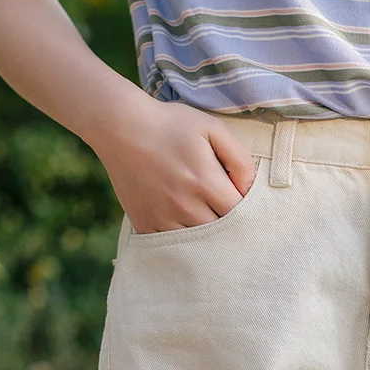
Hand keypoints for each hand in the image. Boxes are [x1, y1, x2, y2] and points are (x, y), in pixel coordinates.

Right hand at [91, 96, 257, 233]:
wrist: (121, 127)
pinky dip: (182, 239)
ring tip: (205, 216)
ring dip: (207, 234)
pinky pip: (172, 245)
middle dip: (228, 223)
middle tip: (224, 209)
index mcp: (206, 183)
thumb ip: (240, 159)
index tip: (238, 198)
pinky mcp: (145, 224)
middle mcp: (185, 206)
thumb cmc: (171, 125)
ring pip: (198, 243)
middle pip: (221, 232)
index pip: (240, 213)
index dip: (245, 209)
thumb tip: (248, 189)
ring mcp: (163, 218)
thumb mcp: (213, 128)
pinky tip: (183, 222)